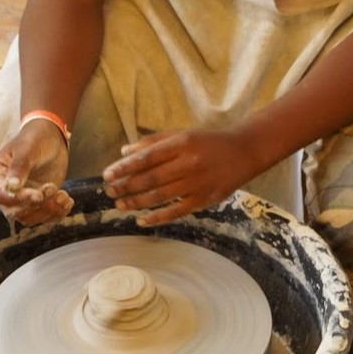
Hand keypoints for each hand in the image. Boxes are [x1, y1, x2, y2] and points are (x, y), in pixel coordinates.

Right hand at [0, 119, 74, 225]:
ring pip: (30, 218)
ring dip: (48, 211)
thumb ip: (19, 167)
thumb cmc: (34, 139)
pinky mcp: (38, 202)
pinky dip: (57, 214)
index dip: (20, 199)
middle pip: (15, 212)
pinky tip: (67, 200)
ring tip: (63, 195)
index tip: (38, 194)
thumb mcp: (26, 149)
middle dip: (37, 206)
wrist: (50, 138)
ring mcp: (23, 198)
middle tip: (53, 189)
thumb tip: (12, 186)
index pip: (3, 196)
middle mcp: (7, 191)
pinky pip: (44, 217)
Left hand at [102, 128, 266, 226]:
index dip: (124, 167)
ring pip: (160, 196)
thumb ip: (153, 142)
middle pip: (150, 178)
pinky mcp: (204, 200)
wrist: (244, 152)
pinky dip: (157, 218)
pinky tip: (141, 219)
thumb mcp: (181, 134)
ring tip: (120, 204)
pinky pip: (176, 212)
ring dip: (136, 202)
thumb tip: (124, 152)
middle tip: (109, 192)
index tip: (107, 174)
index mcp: (181, 143)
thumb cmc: (207, 141)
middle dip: (126, 186)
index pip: (146, 157)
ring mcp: (197, 184)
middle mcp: (188, 163)